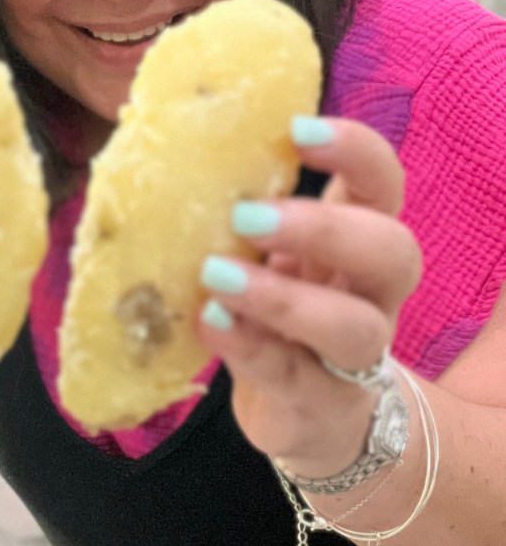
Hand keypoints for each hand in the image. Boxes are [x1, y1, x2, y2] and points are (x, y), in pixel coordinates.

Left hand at [196, 117, 422, 477]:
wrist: (309, 417)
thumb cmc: (279, 316)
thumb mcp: (266, 261)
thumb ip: (238, 219)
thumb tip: (155, 157)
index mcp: (357, 241)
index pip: (382, 184)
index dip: (355, 152)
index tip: (297, 128)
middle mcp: (371, 294)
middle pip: (391, 251)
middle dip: (324, 228)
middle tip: (248, 216)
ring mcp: (354, 357)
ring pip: (355, 326)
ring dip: (283, 298)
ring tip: (216, 278)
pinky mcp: (321, 406)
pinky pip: (295, 377)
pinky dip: (250, 348)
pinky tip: (210, 324)